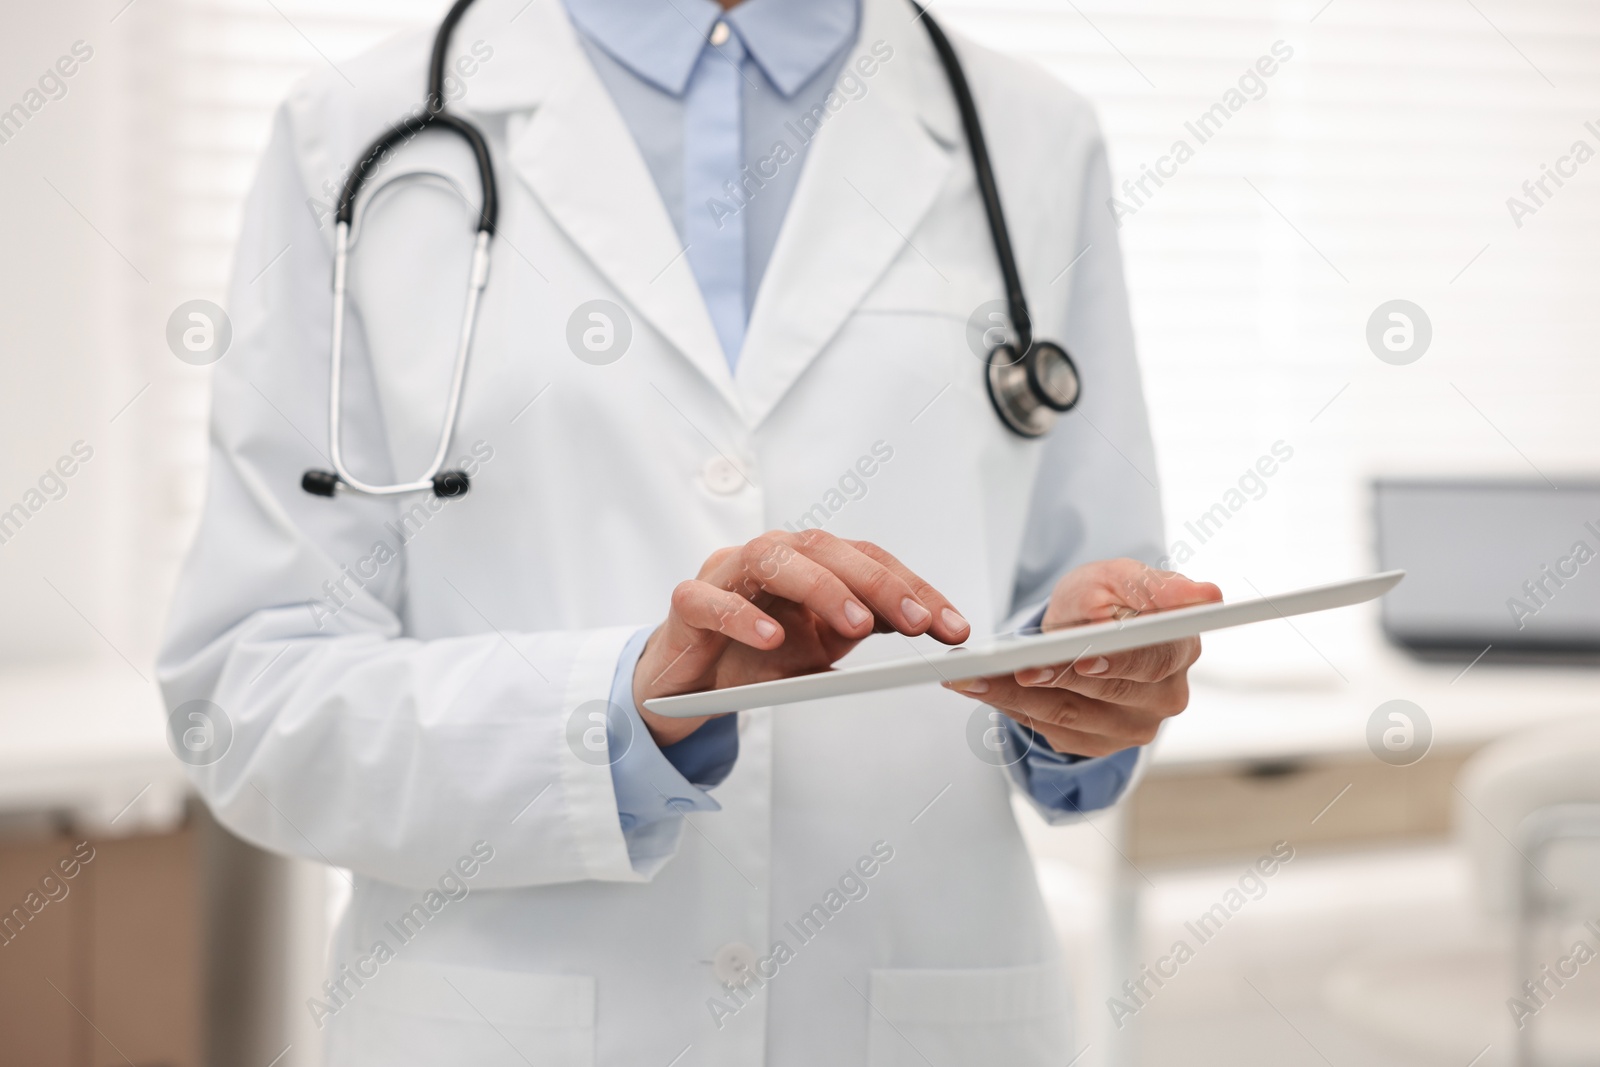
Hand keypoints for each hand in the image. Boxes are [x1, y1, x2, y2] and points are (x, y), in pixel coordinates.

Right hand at [634, 530, 970, 745]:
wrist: (688, 680)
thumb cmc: (752, 653)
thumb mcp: (820, 646)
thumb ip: (862, 625)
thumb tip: (926, 623)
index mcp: (808, 562)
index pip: (868, 559)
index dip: (914, 588)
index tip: (953, 627)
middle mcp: (770, 557)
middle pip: (825, 549)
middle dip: (877, 583)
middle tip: (916, 622)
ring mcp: (725, 574)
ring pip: (771, 560)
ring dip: (819, 588)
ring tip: (855, 623)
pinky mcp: (687, 604)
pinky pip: (710, 600)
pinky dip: (741, 616)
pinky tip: (770, 636)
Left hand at [942, 559, 1220, 757]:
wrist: (1088, 628)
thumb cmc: (1109, 599)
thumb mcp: (1120, 578)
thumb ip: (1151, 587)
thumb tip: (1203, 593)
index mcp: (1180, 649)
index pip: (1155, 659)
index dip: (1119, 660)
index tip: (1085, 657)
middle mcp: (1165, 696)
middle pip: (1108, 692)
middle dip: (1056, 676)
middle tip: (1015, 666)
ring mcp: (1132, 726)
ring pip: (1070, 713)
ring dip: (1016, 694)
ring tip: (974, 677)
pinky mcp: (1096, 742)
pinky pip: (1050, 728)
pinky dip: (1012, 706)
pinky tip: (982, 689)